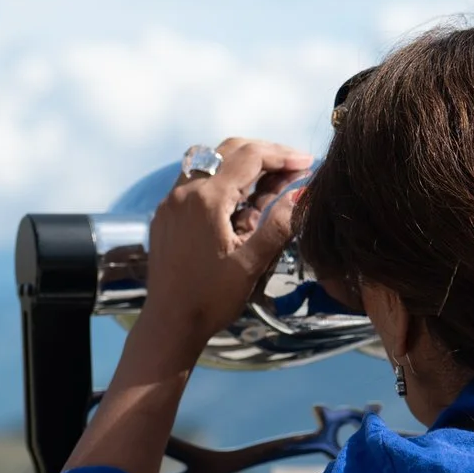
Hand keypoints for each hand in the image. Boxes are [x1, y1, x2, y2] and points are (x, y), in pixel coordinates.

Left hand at [139, 137, 312, 347]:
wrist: (170, 323)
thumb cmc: (211, 298)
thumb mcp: (252, 264)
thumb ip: (278, 225)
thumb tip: (302, 193)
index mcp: (207, 199)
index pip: (251, 157)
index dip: (283, 155)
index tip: (307, 163)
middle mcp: (184, 191)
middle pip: (229, 149)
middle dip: (264, 153)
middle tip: (293, 168)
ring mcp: (171, 201)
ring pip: (209, 160)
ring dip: (242, 163)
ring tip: (270, 181)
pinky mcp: (166, 214)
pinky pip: (195, 180)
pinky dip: (222, 179)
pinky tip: (239, 201)